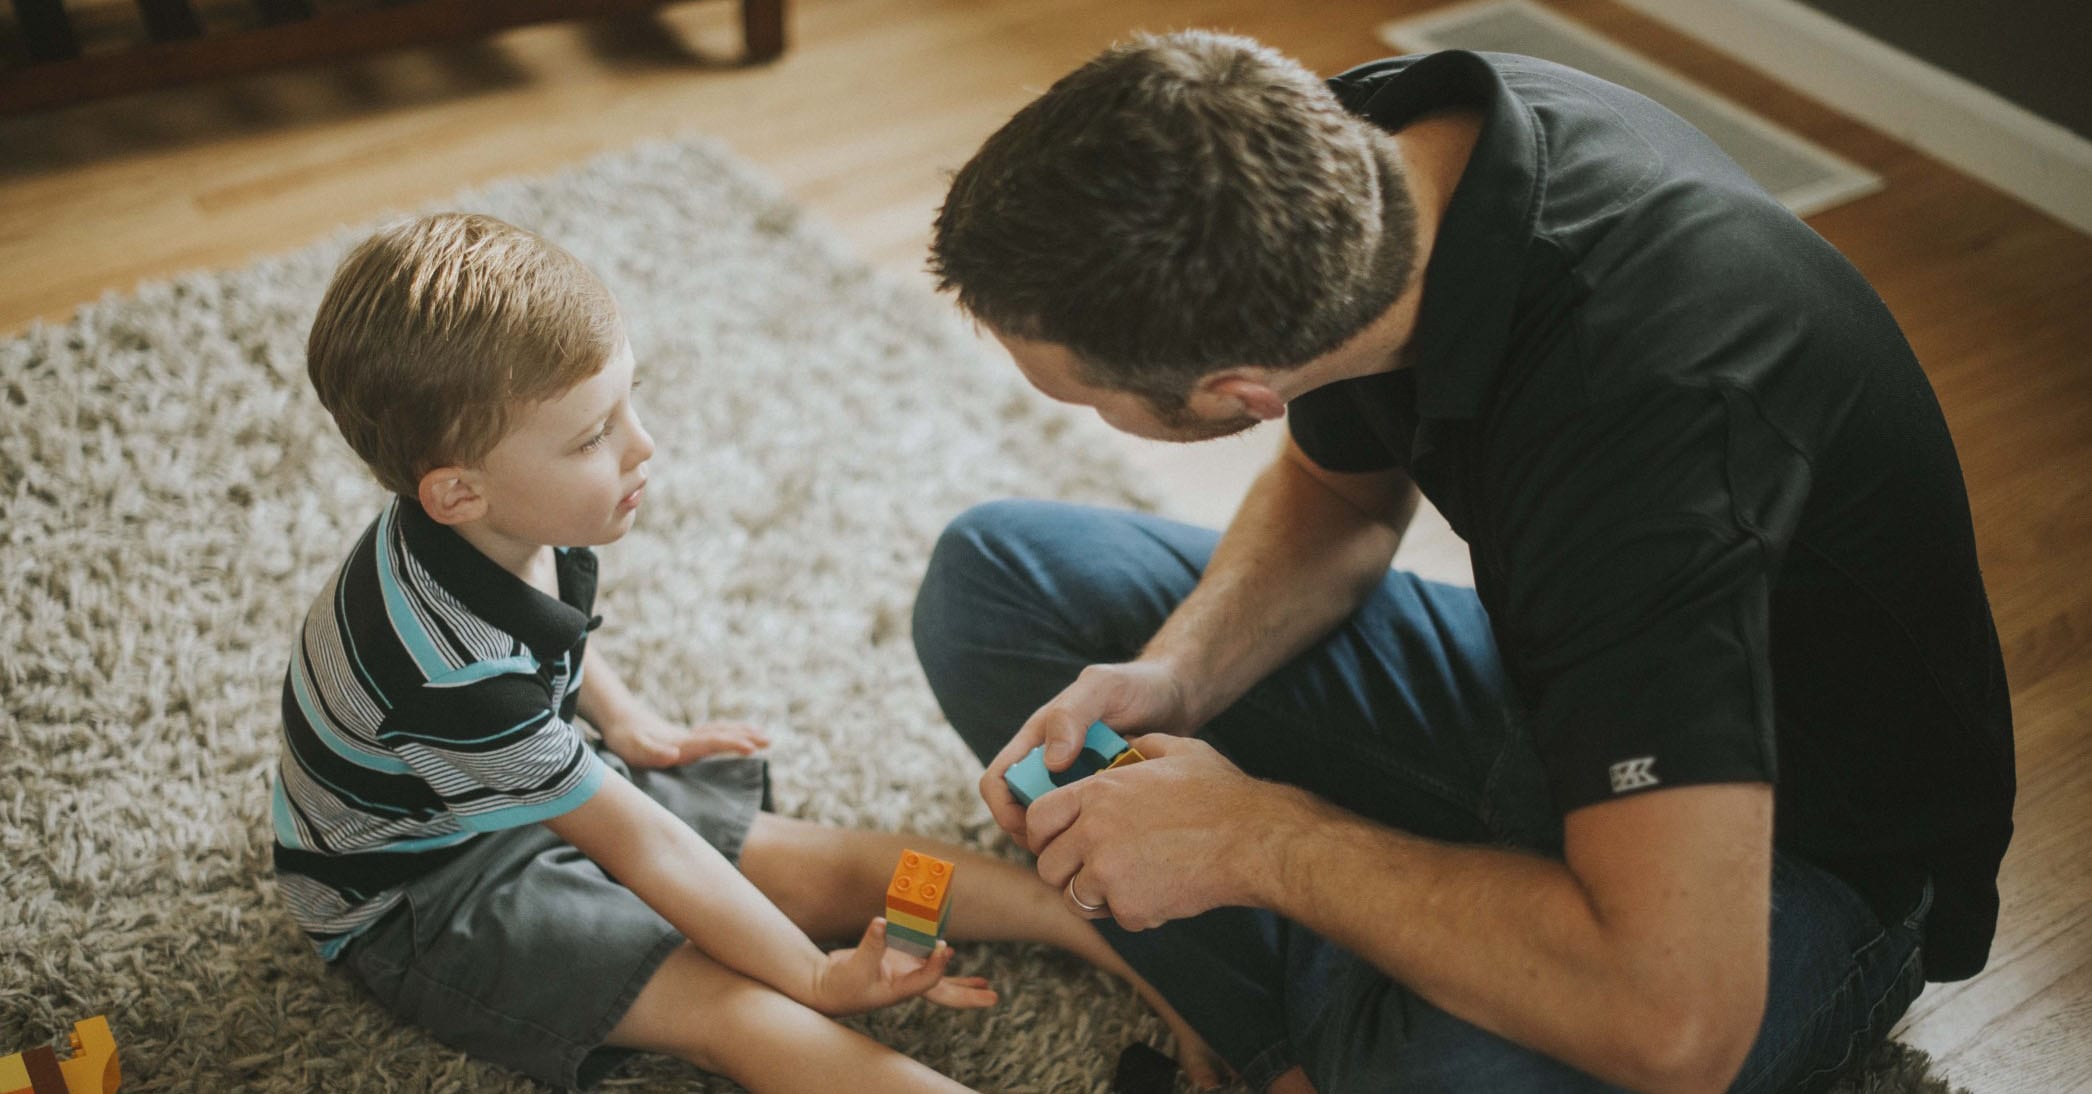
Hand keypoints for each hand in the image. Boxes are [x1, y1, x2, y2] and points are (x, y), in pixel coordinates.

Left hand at [599, 707, 769, 768]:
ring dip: (741, 733)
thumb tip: (675, 755)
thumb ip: (654, 751)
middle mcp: (688, 738)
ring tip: (762, 736)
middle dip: (746, 736)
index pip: (712, 742)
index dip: (732, 744)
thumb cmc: (625, 738)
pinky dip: (728, 733)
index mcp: (681, 743)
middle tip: (769, 740)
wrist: (618, 717)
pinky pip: (713, 734)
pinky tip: (732, 735)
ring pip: (720, 732)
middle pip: (722, 734)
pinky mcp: (683, 738)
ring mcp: (687, 737)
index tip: (752, 747)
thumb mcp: (635, 748)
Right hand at [810, 918, 997, 1015]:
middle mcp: (907, 984)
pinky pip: (925, 961)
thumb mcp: (854, 965)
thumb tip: (882, 922)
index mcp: (899, 990)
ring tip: (985, 983)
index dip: (937, 966)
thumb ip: (871, 945)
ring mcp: (904, 974)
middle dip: (968, 995)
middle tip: (993, 997)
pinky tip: (949, 951)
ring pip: (939, 979)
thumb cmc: (839, 984)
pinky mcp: (899, 963)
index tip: (943, 947)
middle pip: (944, 993)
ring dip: (962, 981)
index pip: (928, 982)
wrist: (825, 988)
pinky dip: (938, 958)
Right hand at [980, 661, 1194, 839]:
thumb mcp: (1102, 687)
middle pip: (1022, 815)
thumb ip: (1072, 714)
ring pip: (1055, 827)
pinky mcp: (1102, 802)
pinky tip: (1123, 834)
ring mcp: (1076, 787)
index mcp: (1037, 741)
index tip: (1034, 824)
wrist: (1177, 698)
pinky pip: (1089, 828)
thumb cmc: (1135, 685)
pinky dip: (1097, 836)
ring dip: (1069, 838)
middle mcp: (1050, 768)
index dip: (1004, 809)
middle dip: (1039, 834)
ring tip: (1102, 837)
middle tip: (1074, 841)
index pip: (997, 783)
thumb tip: (1051, 763)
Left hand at [1029, 734, 1296, 930]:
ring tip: (1127, 884)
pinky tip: (1160, 894)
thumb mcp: (1177, 750)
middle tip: (1091, 870)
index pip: (1037, 817)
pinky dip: (1134, 912)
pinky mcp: (1130, 907)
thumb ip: (1141, 746)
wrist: (1254, 841)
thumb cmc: (1221, 794)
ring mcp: (1109, 873)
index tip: (1055, 841)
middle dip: (1066, 871)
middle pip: (1047, 865)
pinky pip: (1115, 917)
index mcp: (1097, 793)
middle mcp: (1093, 832)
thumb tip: (1127, 744)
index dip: (1041, 833)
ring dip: (1096, 896)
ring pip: (1074, 897)